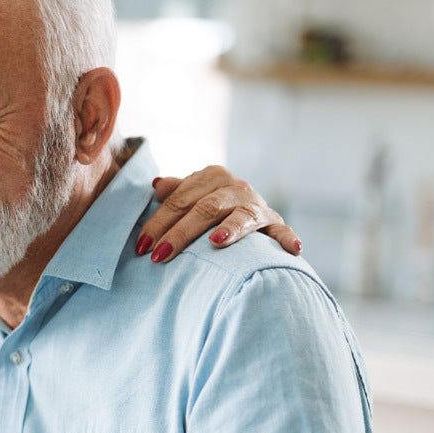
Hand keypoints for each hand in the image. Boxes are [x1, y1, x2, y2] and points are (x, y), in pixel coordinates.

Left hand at [135, 166, 301, 263]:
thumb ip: (175, 192)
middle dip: (180, 233)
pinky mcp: (275, 222)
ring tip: (216, 241)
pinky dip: (287, 239)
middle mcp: (236, 187)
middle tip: (159, 256)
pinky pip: (282, 231)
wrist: (245, 209)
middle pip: (205, 209)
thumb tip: (156, 184)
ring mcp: (257, 205)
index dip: (158, 222)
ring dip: (230, 228)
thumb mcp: (192, 195)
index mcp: (212, 177)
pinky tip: (292, 250)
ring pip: (241, 216)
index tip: (141, 246)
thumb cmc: (209, 206)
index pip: (179, 200)